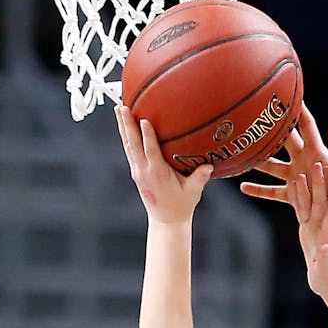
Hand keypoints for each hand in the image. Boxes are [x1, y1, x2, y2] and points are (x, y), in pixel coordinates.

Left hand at [115, 105, 211, 223]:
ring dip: (123, 126)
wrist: (166, 220)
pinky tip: (124, 125)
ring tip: (118, 109)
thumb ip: (199, 178)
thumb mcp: (193, 192)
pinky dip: (126, 136)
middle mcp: (144, 171)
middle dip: (127, 124)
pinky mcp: (136, 171)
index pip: (150, 151)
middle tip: (122, 107)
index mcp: (157, 174)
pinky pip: (129, 150)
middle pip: (133, 144)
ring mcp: (138, 171)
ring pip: (128, 145)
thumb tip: (209, 165)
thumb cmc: (181, 205)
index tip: (144, 120)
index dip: (147, 135)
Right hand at [240, 103, 327, 246]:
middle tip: (250, 116)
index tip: (284, 91)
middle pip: (282, 142)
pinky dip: (258, 190)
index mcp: (318, 153)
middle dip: (268, 129)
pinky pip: (273, 192)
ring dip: (257, 160)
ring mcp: (298, 179)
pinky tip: (242, 187)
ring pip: (272, 166)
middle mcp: (304, 162)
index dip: (296, 109)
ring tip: (239, 152)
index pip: (305, 126)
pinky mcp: (295, 197)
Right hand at [290, 162, 327, 302]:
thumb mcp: (326, 272)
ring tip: (302, 168)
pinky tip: (293, 182)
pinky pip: (300, 209)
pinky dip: (297, 195)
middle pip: (320, 202)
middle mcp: (322, 227)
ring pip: (309, 202)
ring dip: (307, 186)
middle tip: (318, 163)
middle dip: (319, 184)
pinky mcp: (307, 230)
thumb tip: (325, 249)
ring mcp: (314, 227)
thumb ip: (325, 260)